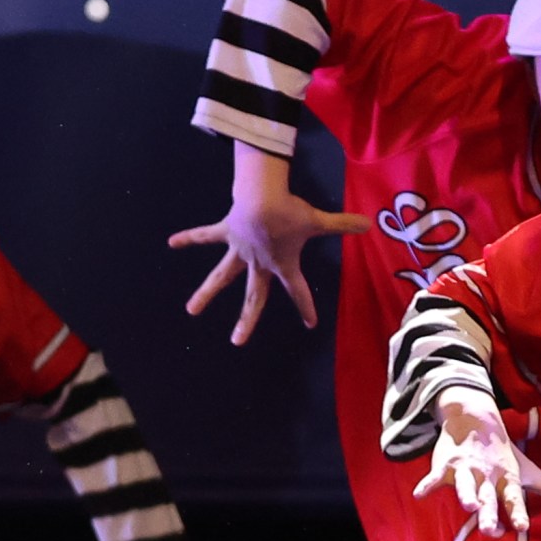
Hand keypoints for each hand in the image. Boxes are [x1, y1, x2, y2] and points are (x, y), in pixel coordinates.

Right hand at [168, 152, 370, 345]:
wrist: (262, 199)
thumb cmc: (290, 212)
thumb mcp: (318, 221)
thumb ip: (341, 225)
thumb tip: (368, 224)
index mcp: (282, 264)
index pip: (298, 290)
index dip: (305, 306)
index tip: (310, 323)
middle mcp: (259, 263)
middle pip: (252, 296)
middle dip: (247, 319)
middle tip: (237, 341)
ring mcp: (240, 251)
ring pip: (221, 276)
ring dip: (206, 293)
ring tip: (192, 310)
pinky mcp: (226, 233)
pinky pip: (205, 236)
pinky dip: (189, 238)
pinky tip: (172, 242)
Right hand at [415, 395, 540, 535]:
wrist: (477, 422)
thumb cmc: (505, 455)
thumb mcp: (529, 473)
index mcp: (507, 479)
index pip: (514, 499)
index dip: (518, 512)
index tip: (523, 527)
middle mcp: (487, 476)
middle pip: (488, 497)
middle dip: (489, 512)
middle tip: (491, 530)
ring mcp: (466, 469)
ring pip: (464, 484)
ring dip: (464, 493)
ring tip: (465, 505)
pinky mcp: (445, 465)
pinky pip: (434, 478)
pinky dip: (427, 485)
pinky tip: (419, 495)